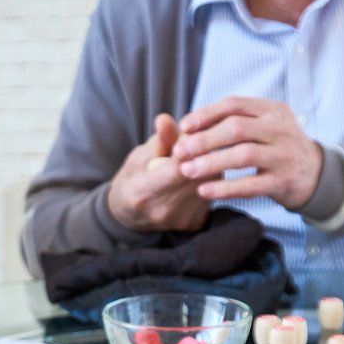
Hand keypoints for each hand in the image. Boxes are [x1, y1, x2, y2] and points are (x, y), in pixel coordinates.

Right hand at [106, 113, 209, 233]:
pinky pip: (212, 195)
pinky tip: (203, 173)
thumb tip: (166, 119)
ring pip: (211, 184)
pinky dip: (211, 180)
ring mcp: (181, 220)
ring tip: (202, 154)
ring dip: (212, 165)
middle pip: (198, 175)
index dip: (191, 148)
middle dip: (205, 152)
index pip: (176, 169)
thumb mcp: (138, 157)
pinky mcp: (195, 224)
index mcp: (142, 192)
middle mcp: (163, 210)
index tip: (197, 131)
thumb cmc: (133, 180)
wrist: (131, 217)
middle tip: (207, 136)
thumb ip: (158, 140)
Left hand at [174, 96, 323, 210]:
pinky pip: (251, 185)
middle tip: (179, 152)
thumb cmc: (277, 146)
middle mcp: (280, 128)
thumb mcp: (264, 125)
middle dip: (204, 140)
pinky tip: (204, 191)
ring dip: (211, 163)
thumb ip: (236, 120)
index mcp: (271, 109)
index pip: (234, 104)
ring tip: (186, 171)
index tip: (183, 127)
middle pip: (236, 128)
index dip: (206, 114)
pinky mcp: (284, 181)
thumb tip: (191, 123)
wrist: (315, 173)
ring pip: (243, 155)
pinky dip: (226, 188)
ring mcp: (284, 155)